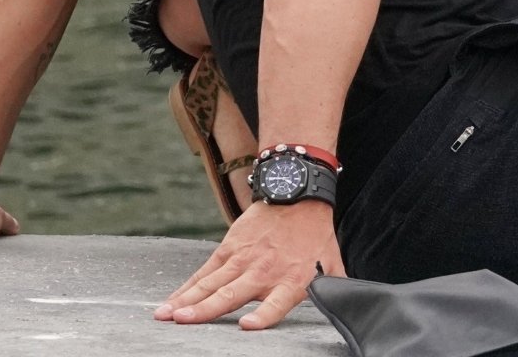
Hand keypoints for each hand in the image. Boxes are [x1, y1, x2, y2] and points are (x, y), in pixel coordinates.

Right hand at [154, 198, 344, 329]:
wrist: (297, 192)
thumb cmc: (315, 234)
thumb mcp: (331, 262)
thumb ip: (335, 287)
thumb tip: (351, 307)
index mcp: (290, 281)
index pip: (275, 304)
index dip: (262, 316)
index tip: (247, 326)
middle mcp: (263, 272)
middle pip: (230, 294)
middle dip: (205, 310)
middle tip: (182, 322)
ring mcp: (242, 259)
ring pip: (210, 284)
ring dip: (186, 301)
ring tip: (166, 315)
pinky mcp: (229, 247)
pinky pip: (205, 272)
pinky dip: (187, 288)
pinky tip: (172, 302)